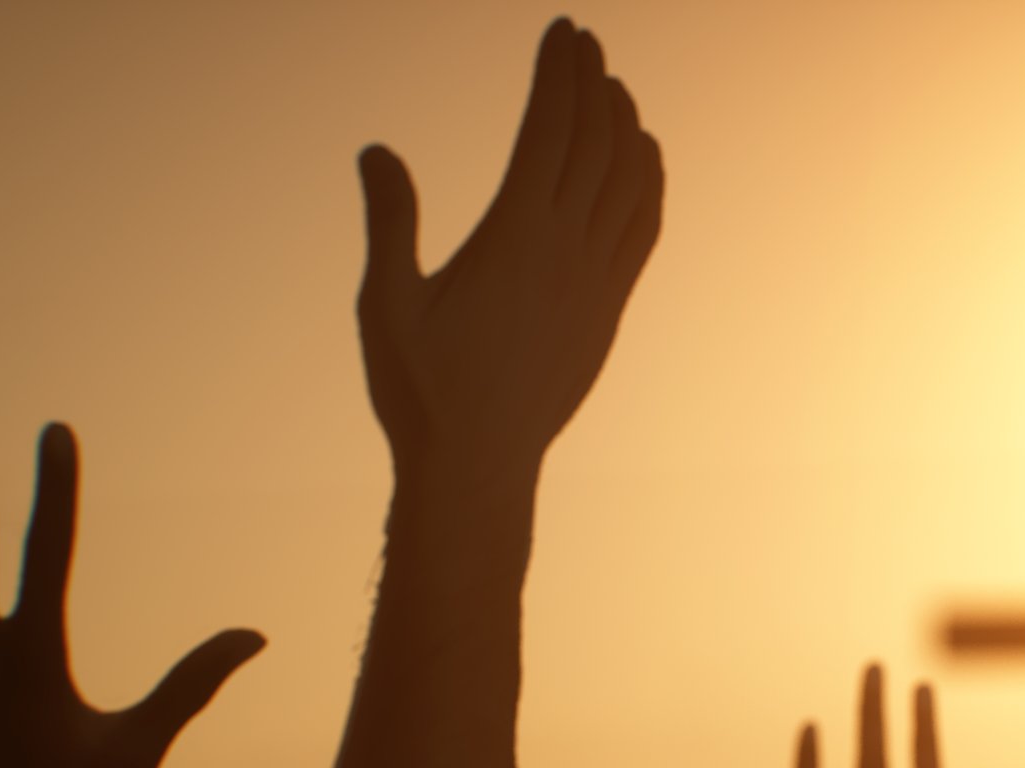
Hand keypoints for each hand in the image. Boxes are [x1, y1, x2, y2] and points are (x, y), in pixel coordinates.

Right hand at [356, 18, 663, 485]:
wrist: (479, 466)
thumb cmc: (421, 390)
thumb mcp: (387, 304)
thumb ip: (389, 222)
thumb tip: (377, 150)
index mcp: (513, 238)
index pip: (549, 132)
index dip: (559, 74)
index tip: (563, 30)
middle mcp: (566, 253)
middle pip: (594, 147)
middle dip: (592, 84)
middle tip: (587, 41)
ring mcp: (595, 283)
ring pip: (628, 185)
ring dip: (624, 128)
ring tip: (615, 87)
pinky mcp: (607, 310)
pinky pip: (641, 231)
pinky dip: (648, 184)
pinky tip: (643, 158)